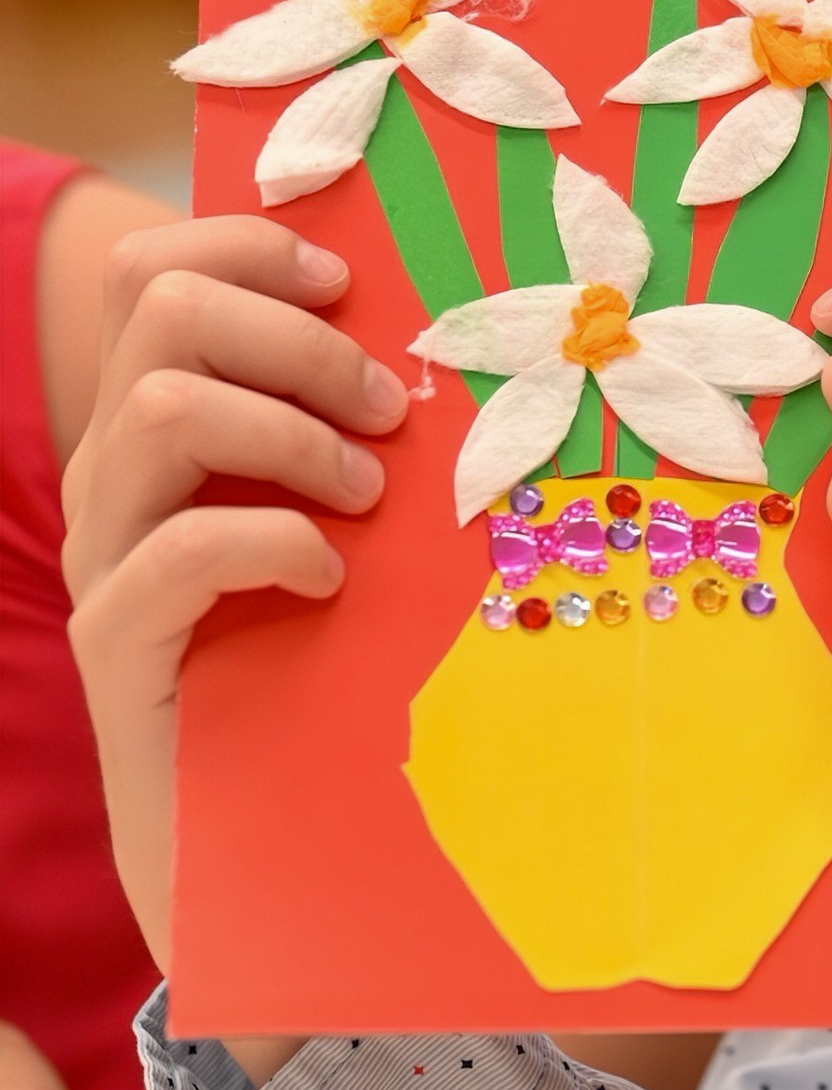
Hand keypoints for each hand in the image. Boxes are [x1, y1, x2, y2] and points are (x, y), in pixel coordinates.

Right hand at [62, 216, 406, 1042]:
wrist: (263, 842)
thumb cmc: (332, 667)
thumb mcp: (359, 527)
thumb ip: (366, 434)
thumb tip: (465, 340)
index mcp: (163, 426)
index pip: (154, 267)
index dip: (251, 247)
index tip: (354, 289)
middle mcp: (116, 475)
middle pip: (157, 304)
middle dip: (293, 334)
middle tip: (386, 410)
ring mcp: (106, 556)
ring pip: (161, 403)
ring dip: (291, 428)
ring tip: (370, 496)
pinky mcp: (119, 644)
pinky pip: (176, 543)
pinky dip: (268, 537)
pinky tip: (329, 575)